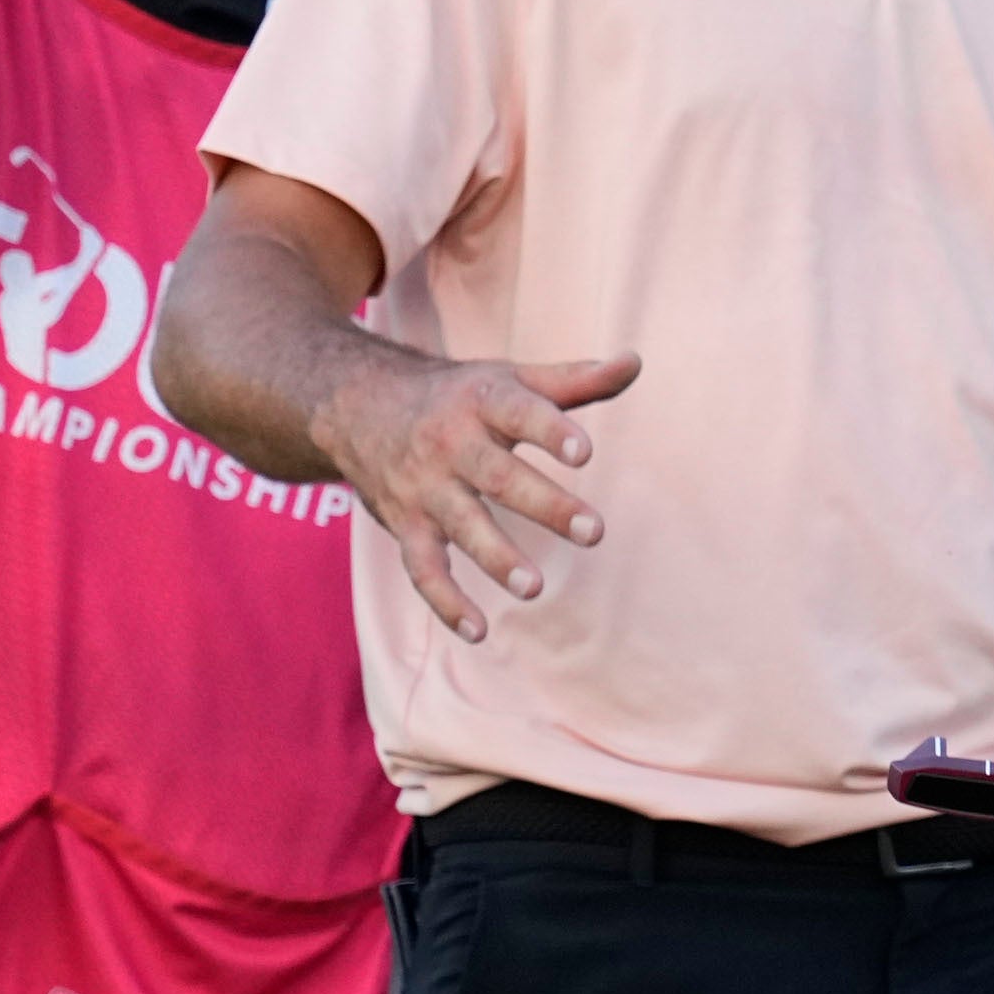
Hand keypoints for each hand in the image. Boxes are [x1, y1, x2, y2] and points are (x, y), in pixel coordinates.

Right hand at [312, 352, 639, 641]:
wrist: (356, 405)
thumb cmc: (459, 395)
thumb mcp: (513, 377)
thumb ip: (577, 379)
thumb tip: (636, 362)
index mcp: (483, 401)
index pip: (520, 413)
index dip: (551, 431)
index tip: (586, 453)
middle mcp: (450, 445)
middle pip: (498, 477)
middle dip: (546, 506)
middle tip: (595, 533)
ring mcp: (424, 488)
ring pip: (461, 526)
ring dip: (497, 559)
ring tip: (536, 588)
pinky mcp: (406, 525)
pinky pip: (422, 569)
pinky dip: (445, 602)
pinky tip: (479, 631)